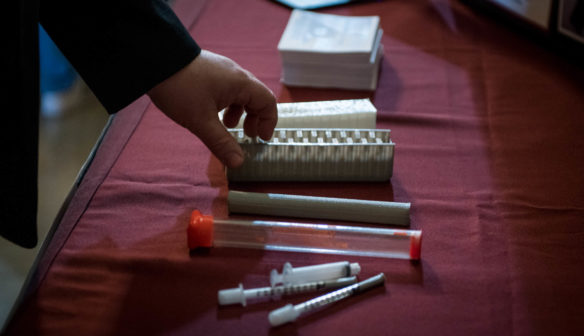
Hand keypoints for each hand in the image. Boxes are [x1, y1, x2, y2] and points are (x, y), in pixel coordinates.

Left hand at [148, 50, 276, 167]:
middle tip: (247, 136)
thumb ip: (221, 143)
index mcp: (240, 83)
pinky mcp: (208, 71)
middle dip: (254, 118)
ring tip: (226, 126)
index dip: (269, 122)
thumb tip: (239, 163)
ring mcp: (221, 71)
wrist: (153, 59)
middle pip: (256, 97)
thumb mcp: (201, 121)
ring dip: (239, 112)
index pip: (268, 102)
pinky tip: (210, 113)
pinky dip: (226, 104)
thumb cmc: (180, 88)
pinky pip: (226, 89)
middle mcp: (234, 74)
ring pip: (240, 93)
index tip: (261, 139)